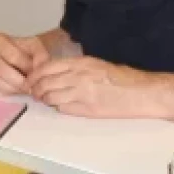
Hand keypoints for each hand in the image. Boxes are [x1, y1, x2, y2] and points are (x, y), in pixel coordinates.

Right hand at [0, 33, 50, 95]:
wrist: (4, 58)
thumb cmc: (19, 52)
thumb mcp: (32, 47)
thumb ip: (40, 54)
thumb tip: (41, 68)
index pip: (14, 57)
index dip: (28, 68)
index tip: (37, 75)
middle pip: (3, 71)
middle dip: (20, 82)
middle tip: (31, 88)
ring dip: (13, 89)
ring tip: (22, 89)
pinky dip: (3, 94)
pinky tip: (11, 91)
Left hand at [26, 56, 151, 117]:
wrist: (142, 93)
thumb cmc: (123, 77)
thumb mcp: (97, 64)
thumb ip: (75, 68)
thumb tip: (56, 74)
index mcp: (80, 63)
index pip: (47, 67)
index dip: (35, 75)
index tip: (31, 80)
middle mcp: (78, 77)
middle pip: (45, 83)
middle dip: (37, 90)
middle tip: (36, 93)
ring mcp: (81, 94)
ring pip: (51, 98)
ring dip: (46, 100)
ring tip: (49, 100)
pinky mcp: (87, 110)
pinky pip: (64, 109)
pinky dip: (59, 108)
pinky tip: (63, 107)